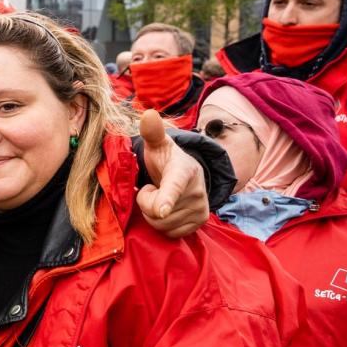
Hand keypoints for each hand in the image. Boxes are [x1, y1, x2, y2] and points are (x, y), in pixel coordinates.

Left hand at [136, 110, 208, 237]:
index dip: (166, 199)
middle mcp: (197, 191)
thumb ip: (152, 132)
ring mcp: (200, 208)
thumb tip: (148, 113)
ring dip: (154, 213)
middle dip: (146, 202)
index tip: (161, 210)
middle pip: (156, 211)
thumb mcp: (159, 145)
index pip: (173, 187)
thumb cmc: (167, 159)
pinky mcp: (200, 222)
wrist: (188, 174)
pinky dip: (163, 224)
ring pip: (162, 224)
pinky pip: (170, 233)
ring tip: (161, 197)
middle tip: (154, 188)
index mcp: (184, 171)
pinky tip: (168, 209)